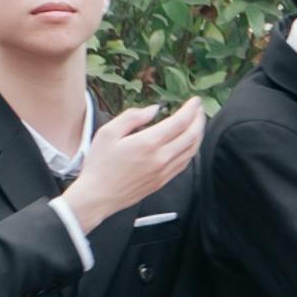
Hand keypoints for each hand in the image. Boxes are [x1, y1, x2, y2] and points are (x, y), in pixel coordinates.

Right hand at [62, 97, 204, 230]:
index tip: (195, 100)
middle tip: (199, 109)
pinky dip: (191, 150)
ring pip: (192, 150)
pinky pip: (184, 163)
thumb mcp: (108, 133)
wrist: (97, 196)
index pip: (180, 122)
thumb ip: (132, 117)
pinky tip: (188, 143)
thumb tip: (155, 109)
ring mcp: (164, 171)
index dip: (191, 109)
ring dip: (198, 134)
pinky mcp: (163, 181)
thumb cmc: (99, 164)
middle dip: (199, 119)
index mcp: (149, 143)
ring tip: (197, 123)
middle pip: (192, 135)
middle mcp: (161, 158)